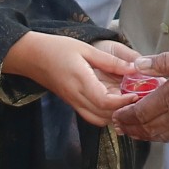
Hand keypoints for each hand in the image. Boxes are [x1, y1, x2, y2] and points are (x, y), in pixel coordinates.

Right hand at [1, 31, 134, 125]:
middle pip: (104, 116)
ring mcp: (73, 102)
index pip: (105, 102)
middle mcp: (76, 97)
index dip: (123, 102)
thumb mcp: (85, 49)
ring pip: (98, 120)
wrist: (30, 56)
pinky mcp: (72, 103)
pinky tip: (113, 103)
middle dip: (123, 111)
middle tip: (138, 99)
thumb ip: (110, 61)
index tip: (136, 94)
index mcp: (80, 81)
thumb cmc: (56, 48)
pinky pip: (91, 116)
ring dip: (114, 115)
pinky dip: (104, 115)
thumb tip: (133, 69)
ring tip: (127, 102)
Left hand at [115, 24, 168, 144]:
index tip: (115, 114)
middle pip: (145, 129)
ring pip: (160, 136)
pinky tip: (163, 132)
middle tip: (119, 124)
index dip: (123, 116)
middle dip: (129, 128)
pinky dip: (164, 137)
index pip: (138, 113)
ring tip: (135, 130)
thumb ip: (164, 61)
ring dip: (144, 134)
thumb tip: (139, 65)